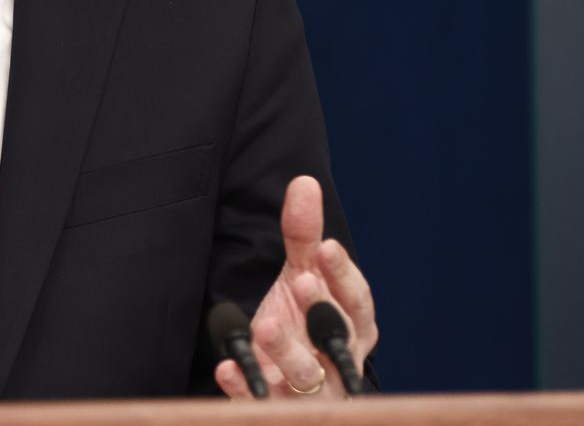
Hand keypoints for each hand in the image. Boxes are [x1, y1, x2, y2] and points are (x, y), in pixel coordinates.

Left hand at [213, 176, 377, 400]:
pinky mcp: (276, 409)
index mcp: (353, 327)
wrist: (285, 385)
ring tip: (264, 322)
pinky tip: (226, 367)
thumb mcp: (302, 277)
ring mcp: (310, 391)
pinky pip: (261, 403)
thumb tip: (304, 181)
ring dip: (286, 349)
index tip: (324, 247)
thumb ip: (303, 237)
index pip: (357, 301)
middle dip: (321, 309)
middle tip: (300, 280)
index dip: (343, 275)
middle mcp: (338, 361)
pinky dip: (245, 387)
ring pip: (306, 374)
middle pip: (337, 337)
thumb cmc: (304, 325)